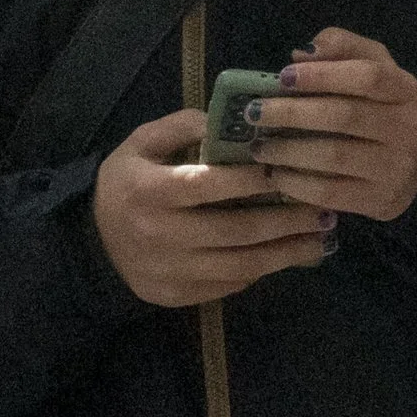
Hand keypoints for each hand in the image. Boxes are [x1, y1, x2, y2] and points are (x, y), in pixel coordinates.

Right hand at [91, 107, 335, 308]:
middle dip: (285, 221)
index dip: (250, 180)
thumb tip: (228, 121)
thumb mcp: (141, 143)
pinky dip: (262, 270)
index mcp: (149, 191)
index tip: (286, 170)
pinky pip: (230, 285)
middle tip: (322, 211)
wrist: (94, 242)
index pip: (207, 185)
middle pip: (234, 231)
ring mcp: (169, 271)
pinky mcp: (178, 296)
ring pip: (240, 266)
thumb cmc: (127, 183)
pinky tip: (288, 256)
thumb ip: (183, 126)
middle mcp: (159, 235)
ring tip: (319, 239)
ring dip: (286, 254)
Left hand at [248, 29, 416, 222]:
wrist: (407, 167)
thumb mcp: (369, 68)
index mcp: (405, 90)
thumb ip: (341, 48)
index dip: (323, 75)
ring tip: (259, 147)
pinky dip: (297, 183)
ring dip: (288, 151)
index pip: (367, 77)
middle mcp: (409, 129)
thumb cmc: (378, 108)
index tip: (283, 77)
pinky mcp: (382, 200)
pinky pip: (331, 192)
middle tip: (254, 113)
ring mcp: (398, 168)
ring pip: (334, 156)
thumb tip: (302, 54)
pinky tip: (275, 175)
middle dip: (292, 113)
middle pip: (344, 116)